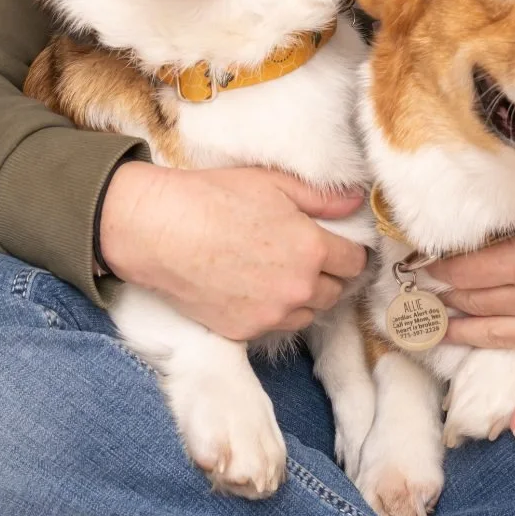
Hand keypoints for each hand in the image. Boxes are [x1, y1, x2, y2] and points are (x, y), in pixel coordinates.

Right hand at [99, 163, 366, 339]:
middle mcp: (298, 288)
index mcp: (312, 249)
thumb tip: (355, 202)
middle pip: (335, 292)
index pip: (355, 263)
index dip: (349, 252)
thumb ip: (322, 198)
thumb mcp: (274, 184)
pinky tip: (252, 289)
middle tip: (306, 258)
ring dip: (302, 298)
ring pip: (307, 314)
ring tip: (279, 275)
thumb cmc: (214, 198)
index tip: (337, 246)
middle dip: (327, 275)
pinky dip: (272, 311)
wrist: (159, 230)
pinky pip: (274, 326)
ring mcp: (271, 314)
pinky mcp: (243, 331)